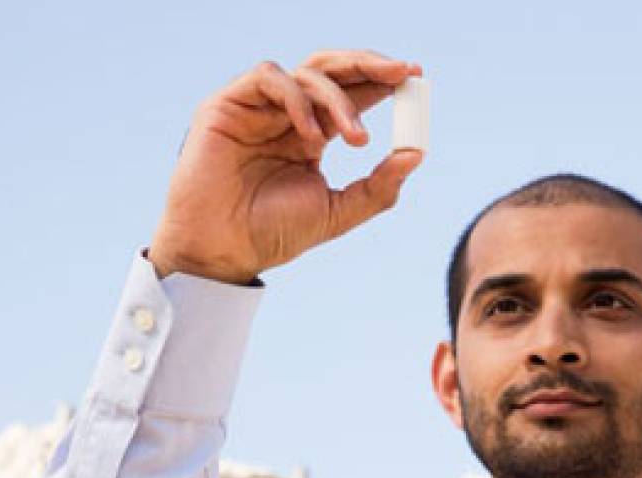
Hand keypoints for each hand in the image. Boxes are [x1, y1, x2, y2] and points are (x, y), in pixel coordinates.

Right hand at [148, 50, 424, 284]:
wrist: (225, 249)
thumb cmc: (273, 233)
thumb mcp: (338, 212)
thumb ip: (378, 187)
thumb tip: (416, 154)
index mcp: (312, 136)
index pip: (351, 95)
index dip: (382, 81)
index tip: (415, 78)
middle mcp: (286, 116)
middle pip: (331, 70)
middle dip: (369, 64)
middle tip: (401, 73)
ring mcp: (257, 108)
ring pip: (306, 73)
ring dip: (339, 100)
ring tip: (356, 139)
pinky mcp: (228, 104)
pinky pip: (270, 78)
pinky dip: (298, 100)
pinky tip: (311, 136)